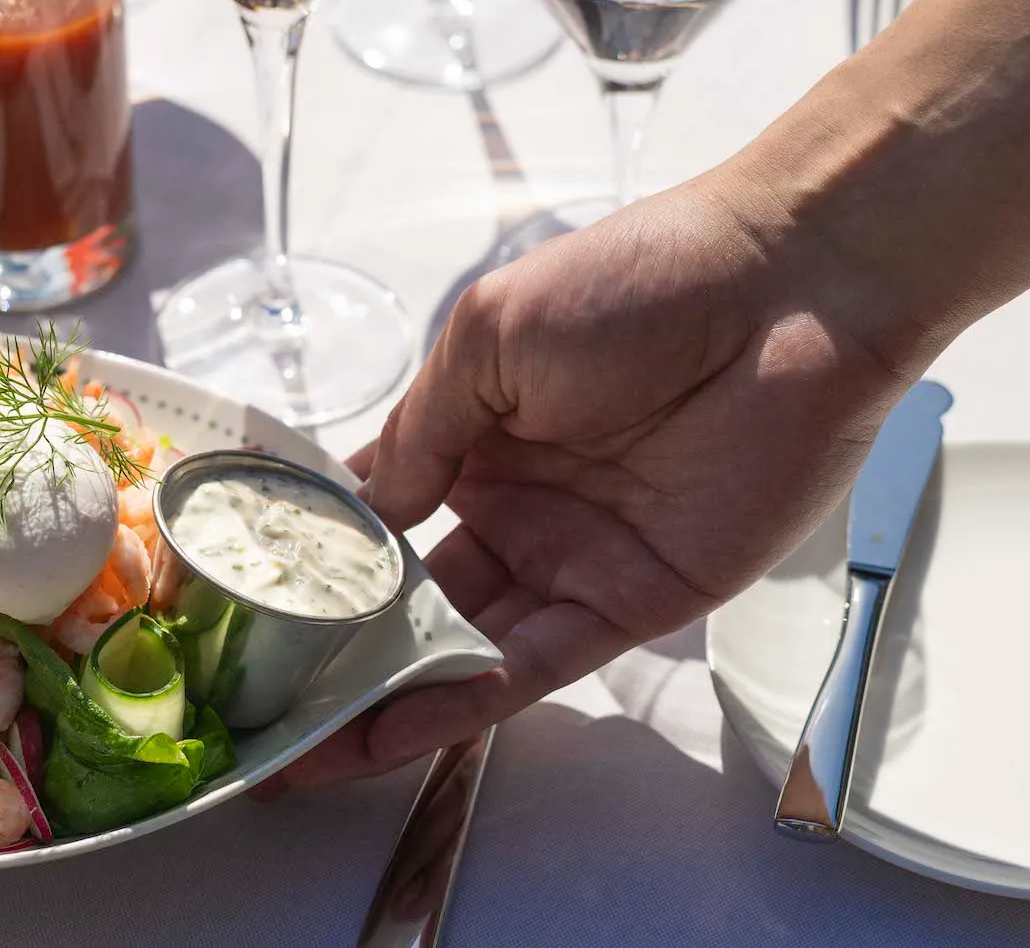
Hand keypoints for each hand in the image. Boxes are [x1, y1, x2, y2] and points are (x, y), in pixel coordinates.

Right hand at [272, 174, 917, 789]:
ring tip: (302, 748)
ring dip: (385, 698)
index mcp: (474, 430)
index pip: (376, 510)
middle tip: (256, 705)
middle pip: (409, 596)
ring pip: (461, 646)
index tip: (241, 602)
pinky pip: (537, 664)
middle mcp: (515, 501)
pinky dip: (465, 700)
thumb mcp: (489, 334)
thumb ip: (424, 432)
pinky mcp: (636, 600)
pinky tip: (396, 728)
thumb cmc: (634, 282)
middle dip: (338, 650)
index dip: (312, 555)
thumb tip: (364, 515)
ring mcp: (572, 556)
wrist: (788, 291)